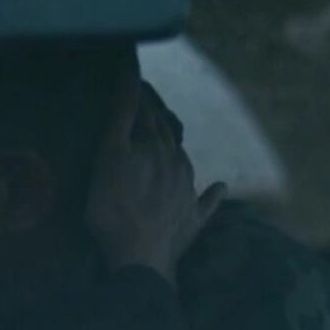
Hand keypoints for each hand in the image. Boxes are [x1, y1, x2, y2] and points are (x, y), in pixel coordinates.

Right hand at [87, 92, 226, 285]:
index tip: (129, 74)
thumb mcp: (109, 155)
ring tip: (163, 136)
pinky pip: (207, 202)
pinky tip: (220, 188)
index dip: (136, 92)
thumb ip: (122, 114)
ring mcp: (188, 191)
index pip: (145, 111)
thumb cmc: (115, 207)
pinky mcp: (193, 219)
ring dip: (173, 143)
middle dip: (154, 113)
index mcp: (158, 145)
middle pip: (165, 131)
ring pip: (183, 158)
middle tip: (142, 100)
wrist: (141, 258)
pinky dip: (213, 193)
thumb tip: (132, 71)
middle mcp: (178, 162)